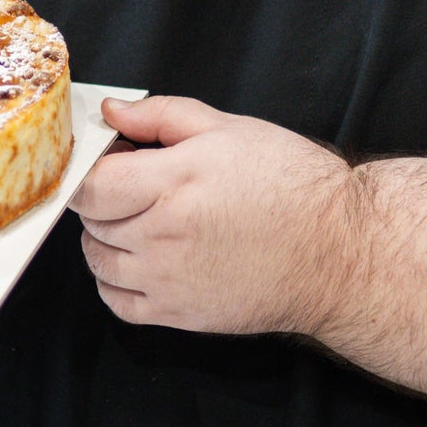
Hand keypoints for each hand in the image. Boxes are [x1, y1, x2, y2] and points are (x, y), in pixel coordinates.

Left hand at [69, 94, 426, 419]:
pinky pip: (117, 302)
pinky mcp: (180, 314)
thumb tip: (111, 112)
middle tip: (135, 181)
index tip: (108, 159)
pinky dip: (115, 280)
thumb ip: (161, 115)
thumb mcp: (227, 129)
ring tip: (143, 216)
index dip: (89, 168)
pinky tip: (142, 256)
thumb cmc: (290, 183)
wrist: (336, 251)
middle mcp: (163, 235)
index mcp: (173, 183)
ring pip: (98, 261)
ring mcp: (168, 280)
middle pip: (92, 219)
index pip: (90, 184)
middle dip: (103, 197)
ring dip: (107, 236)